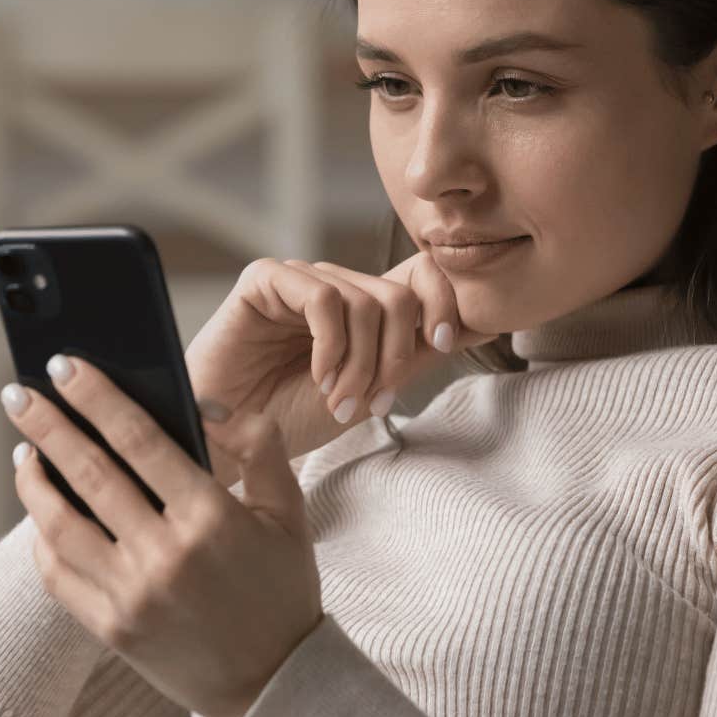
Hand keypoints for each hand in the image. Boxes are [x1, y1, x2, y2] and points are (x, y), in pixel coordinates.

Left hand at [4, 352, 320, 716]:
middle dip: (47, 425)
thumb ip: (257, 444)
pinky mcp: (110, 628)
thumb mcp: (287, 510)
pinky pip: (58, 574)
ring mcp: (131, 596)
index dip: (96, 398)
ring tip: (24, 450)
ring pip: (59, 525)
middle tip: (17, 393)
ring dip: (32, 481)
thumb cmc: (281, 590)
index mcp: (211, 517)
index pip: (139, 440)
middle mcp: (165, 555)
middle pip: (88, 474)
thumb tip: (203, 404)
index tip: (65, 366)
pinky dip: (42, 536)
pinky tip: (42, 510)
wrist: (272, 685)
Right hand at [183, 251, 496, 471]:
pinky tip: (319, 377)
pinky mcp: (265, 281)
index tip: (447, 344)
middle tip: (369, 403)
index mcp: (363, 307)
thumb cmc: (291, 418)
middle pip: (400, 296)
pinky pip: (323, 299)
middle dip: (395, 357)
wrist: (230, 441)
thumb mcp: (370, 389)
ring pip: (366, 302)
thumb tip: (485, 323)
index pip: (422, 275)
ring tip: (338, 401)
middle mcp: (335, 286)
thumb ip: (416, 355)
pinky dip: (331, 347)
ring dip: (361, 364)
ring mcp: (301, 280)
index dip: (446, 302)